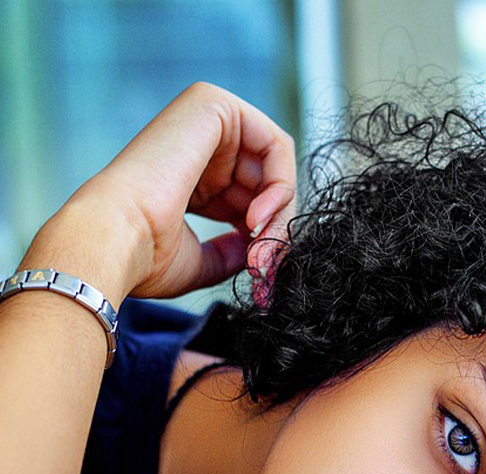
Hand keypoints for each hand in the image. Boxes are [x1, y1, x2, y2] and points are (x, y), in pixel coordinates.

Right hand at [48, 82, 296, 301]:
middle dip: (277, 226)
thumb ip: (232, 253)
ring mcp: (205, 118)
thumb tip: (259, 251)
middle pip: (269, 180)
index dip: (266, 234)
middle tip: (266, 262)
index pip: (253, 197)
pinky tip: (257, 217)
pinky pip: (277, 144)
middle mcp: (199, 142)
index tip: (261, 268)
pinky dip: (280, 186)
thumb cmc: (147, 256)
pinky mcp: (214, 104)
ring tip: (260, 245)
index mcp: (193, 175)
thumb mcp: (202, 261)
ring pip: (278, 166)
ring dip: (280, 214)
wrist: (117, 239)